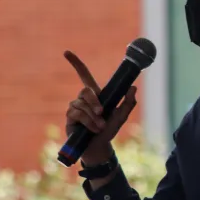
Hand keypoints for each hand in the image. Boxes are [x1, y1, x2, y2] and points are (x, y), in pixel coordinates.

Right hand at [63, 50, 136, 164]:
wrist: (99, 146)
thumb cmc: (109, 129)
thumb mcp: (122, 116)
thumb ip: (129, 102)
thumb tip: (133, 87)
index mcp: (95, 94)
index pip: (83, 75)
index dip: (75, 64)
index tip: (66, 52)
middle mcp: (83, 98)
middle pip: (86, 90)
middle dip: (94, 101)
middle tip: (102, 113)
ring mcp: (75, 107)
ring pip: (82, 104)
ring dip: (93, 116)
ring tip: (100, 126)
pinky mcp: (70, 117)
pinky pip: (77, 113)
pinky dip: (88, 121)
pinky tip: (93, 129)